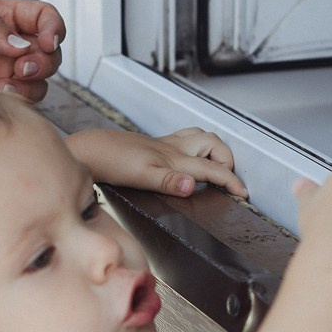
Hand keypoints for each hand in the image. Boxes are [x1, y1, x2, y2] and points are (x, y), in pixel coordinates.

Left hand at [0, 0, 64, 100]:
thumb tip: (20, 43)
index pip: (42, 17)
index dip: (53, 27)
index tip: (48, 40)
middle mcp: (1, 45)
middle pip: (48, 51)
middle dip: (45, 59)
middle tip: (23, 65)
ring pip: (38, 80)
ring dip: (33, 82)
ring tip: (9, 81)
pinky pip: (18, 101)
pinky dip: (17, 99)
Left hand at [66, 127, 247, 198]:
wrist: (89, 151)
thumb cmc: (111, 162)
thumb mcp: (141, 176)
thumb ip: (169, 181)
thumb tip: (192, 186)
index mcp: (173, 158)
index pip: (211, 169)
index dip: (230, 181)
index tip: (242, 193)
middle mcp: (172, 148)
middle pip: (213, 143)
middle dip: (226, 159)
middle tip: (227, 179)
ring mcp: (164, 144)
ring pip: (199, 137)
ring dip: (213, 149)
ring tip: (214, 167)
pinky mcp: (154, 145)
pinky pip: (185, 140)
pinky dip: (196, 147)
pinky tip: (187, 160)